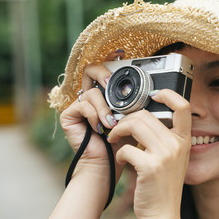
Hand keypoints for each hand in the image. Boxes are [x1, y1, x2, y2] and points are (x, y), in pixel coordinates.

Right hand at [59, 50, 126, 178]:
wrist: (108, 165)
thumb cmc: (122, 144)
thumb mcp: (133, 119)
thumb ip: (135, 103)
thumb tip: (149, 90)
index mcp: (105, 96)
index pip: (105, 71)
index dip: (110, 59)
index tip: (121, 53)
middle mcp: (90, 98)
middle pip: (91, 70)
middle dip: (103, 73)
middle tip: (112, 83)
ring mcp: (78, 106)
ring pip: (92, 92)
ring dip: (104, 108)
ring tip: (111, 124)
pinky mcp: (69, 115)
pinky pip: (83, 105)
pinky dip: (95, 116)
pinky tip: (100, 129)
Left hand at [107, 89, 191, 218]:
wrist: (162, 215)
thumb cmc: (162, 187)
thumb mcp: (172, 160)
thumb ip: (164, 139)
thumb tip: (142, 118)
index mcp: (184, 141)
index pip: (183, 106)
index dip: (168, 94)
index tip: (153, 94)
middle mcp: (177, 145)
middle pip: (146, 114)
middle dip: (126, 119)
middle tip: (117, 129)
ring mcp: (165, 156)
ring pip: (135, 125)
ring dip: (118, 131)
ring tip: (114, 140)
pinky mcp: (150, 167)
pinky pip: (127, 148)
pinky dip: (119, 153)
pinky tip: (121, 161)